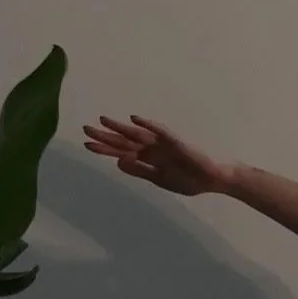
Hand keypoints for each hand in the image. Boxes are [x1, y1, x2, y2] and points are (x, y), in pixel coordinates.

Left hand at [82, 115, 232, 196]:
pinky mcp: (176, 143)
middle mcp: (152, 148)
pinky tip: (135, 119)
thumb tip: (118, 162)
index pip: (121, 152)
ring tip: (103, 120)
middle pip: (125, 141)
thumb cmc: (188, 179)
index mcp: (148, 158)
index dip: (104, 149)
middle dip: (106, 136)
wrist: (212, 179)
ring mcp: (163, 144)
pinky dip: (148, 125)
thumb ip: (140, 170)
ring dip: (121, 127)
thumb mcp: (160, 179)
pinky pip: (160, 132)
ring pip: (138, 134)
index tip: (86, 145)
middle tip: (85, 128)